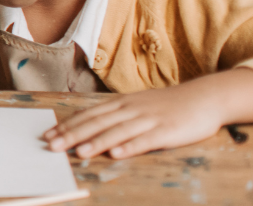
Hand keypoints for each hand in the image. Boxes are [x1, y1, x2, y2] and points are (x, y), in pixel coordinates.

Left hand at [42, 69, 252, 158]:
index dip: (67, 126)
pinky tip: (116, 154)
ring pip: (117, 131)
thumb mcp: (137, 106)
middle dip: (72, 135)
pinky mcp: (167, 131)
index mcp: (122, 103)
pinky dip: (129, 147)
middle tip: (52, 146)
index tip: (48, 136)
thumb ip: (116, 116)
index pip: (88, 115)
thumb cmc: (168, 105)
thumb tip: (90, 128)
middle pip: (97, 123)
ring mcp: (149, 120)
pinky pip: (145, 140)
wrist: (204, 98)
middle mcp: (131, 110)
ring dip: (97, 142)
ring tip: (79, 152)